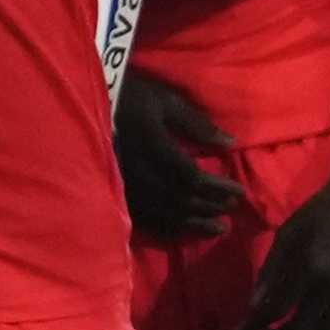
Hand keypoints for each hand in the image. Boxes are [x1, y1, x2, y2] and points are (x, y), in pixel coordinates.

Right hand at [118, 72, 246, 242]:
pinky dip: (168, 229)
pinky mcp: (116, 194)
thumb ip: (197, 124)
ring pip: (164, 214)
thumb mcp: (166, 100)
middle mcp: (141, 172)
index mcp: (154, 147)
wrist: (90, 104)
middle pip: (181, 199)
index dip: (218, 188)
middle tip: (232, 208)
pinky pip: (143, 219)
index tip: (239, 192)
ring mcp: (126, 187)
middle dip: (211, 206)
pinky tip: (184, 232)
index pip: (193, 177)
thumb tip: (229, 142)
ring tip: (218, 228)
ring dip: (195, 223)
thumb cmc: (132, 98)